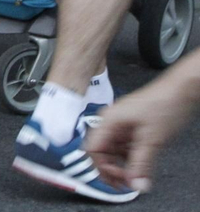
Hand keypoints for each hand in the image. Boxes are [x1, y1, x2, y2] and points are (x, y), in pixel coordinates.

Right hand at [86, 69, 199, 193]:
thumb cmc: (165, 103)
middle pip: (100, 151)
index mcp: (109, 120)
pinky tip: (139, 163)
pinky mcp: (132, 125)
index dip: (102, 167)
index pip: (93, 149)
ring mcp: (121, 123)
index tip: (119, 179)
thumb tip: (135, 184)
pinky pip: (123, 146)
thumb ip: (141, 163)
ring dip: (121, 164)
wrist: (181, 90)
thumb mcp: (152, 139)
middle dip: (111, 168)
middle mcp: (111, 121)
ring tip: (134, 175)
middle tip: (125, 182)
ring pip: (112, 150)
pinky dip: (129, 157)